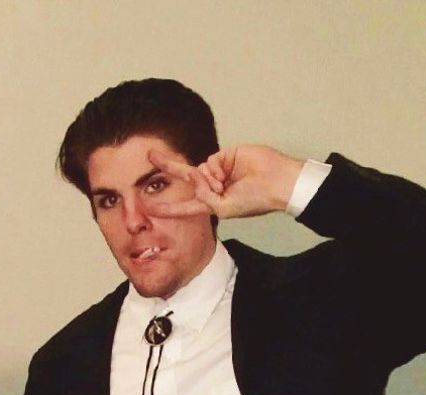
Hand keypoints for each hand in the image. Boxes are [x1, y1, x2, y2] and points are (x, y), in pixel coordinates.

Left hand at [145, 144, 304, 220]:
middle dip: (168, 166)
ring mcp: (219, 169)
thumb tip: (194, 178)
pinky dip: (214, 171)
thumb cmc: (254, 200)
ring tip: (224, 186)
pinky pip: (209, 162)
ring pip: (199, 172)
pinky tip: (227, 176)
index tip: (149, 207)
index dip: (168, 207)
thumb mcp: (224, 208)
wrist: (276, 182)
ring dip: (208, 181)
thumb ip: (206, 197)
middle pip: (185, 176)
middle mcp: (213, 185)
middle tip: (150, 156)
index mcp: (212, 203)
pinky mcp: (226, 156)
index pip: (185, 206)